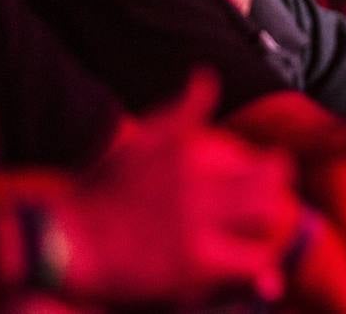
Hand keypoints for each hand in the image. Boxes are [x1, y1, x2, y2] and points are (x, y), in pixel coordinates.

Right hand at [58, 71, 299, 303]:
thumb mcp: (144, 138)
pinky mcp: (194, 264)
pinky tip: (254, 270)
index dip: (273, 170)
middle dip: (280, 194)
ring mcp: (198, 223)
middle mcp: (198, 183)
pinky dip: (258, 265)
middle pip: (272, 183)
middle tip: (274, 207)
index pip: (258, 157)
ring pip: (267, 218)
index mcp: (191, 151)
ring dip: (273, 226)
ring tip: (265, 236)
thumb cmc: (103, 190)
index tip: (270, 178)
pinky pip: (249, 262)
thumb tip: (207, 75)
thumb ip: (184, 109)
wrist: (66, 241)